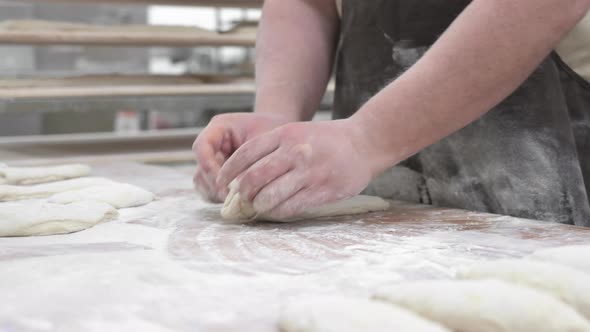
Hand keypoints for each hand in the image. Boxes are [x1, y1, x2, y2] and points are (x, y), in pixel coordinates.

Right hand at [192, 112, 293, 201]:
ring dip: (218, 194)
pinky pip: (211, 191)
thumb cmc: (274, 129)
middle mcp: (212, 144)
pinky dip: (222, 197)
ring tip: (239, 200)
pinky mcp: (218, 175)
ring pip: (203, 183)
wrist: (282, 132)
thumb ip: (250, 158)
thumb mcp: (265, 139)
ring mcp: (213, 160)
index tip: (225, 183)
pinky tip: (240, 201)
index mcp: (220, 127)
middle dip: (216, 186)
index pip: (201, 147)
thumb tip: (239, 184)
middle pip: (201, 169)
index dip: (209, 167)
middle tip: (235, 198)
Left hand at [216, 119, 375, 219]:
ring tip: (259, 207)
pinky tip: (278, 211)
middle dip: (242, 193)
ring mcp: (309, 172)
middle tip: (241, 200)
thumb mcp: (296, 132)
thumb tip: (240, 176)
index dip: (229, 171)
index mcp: (285, 134)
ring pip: (270, 196)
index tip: (221, 183)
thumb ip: (271, 149)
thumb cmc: (325, 140)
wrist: (364, 142)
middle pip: (253, 178)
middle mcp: (295, 151)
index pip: (246, 154)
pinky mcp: (323, 189)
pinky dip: (279, 212)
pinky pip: (291, 207)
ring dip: (259, 206)